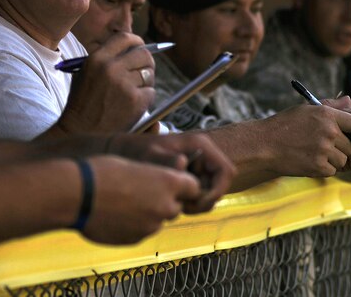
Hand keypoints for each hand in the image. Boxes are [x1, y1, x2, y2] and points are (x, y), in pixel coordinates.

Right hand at [57, 32, 155, 133]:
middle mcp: (111, 68)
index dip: (137, 42)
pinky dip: (146, 98)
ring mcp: (124, 84)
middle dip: (147, 63)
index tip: (141, 47)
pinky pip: (151, 92)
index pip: (125, 38)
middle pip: (144, 55)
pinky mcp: (135, 101)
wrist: (80, 132)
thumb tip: (133, 50)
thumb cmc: (82, 104)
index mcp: (97, 58)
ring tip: (134, 92)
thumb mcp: (85, 73)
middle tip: (144, 72)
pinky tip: (134, 105)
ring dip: (146, 83)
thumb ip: (105, 59)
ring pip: (149, 74)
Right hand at [81, 155, 202, 243]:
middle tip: (141, 191)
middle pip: (176, 206)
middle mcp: (164, 206)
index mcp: (168, 182)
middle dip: (164, 201)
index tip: (171, 182)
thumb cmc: (103, 171)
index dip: (183, 184)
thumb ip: (152, 177)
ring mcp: (150, 226)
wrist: (78, 194)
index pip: (193, 187)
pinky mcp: (135, 239)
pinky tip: (114, 214)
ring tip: (122, 202)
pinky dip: (132, 225)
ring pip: (157, 220)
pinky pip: (140, 232)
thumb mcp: (134, 164)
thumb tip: (158, 186)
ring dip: (147, 214)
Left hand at [104, 130, 235, 212]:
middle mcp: (203, 153)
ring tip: (176, 203)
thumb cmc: (136, 150)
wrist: (124, 152)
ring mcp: (199, 164)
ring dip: (197, 202)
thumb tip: (181, 163)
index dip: (217, 190)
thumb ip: (164, 161)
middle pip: (220, 184)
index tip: (198, 202)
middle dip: (205, 199)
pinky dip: (191, 201)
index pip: (226, 171)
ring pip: (211, 191)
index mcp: (199, 144)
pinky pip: (200, 192)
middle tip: (182, 206)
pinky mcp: (192, 173)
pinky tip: (174, 200)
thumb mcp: (148, 155)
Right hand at [260, 104, 350, 176]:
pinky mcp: (318, 166)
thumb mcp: (306, 110)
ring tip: (314, 154)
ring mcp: (324, 150)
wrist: (263, 145)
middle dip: (343, 149)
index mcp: (327, 115)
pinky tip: (308, 161)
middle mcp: (328, 131)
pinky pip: (332, 170)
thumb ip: (330, 107)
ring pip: (343, 160)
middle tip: (327, 149)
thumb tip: (349, 100)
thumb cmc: (283, 126)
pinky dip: (323, 169)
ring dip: (333, 160)